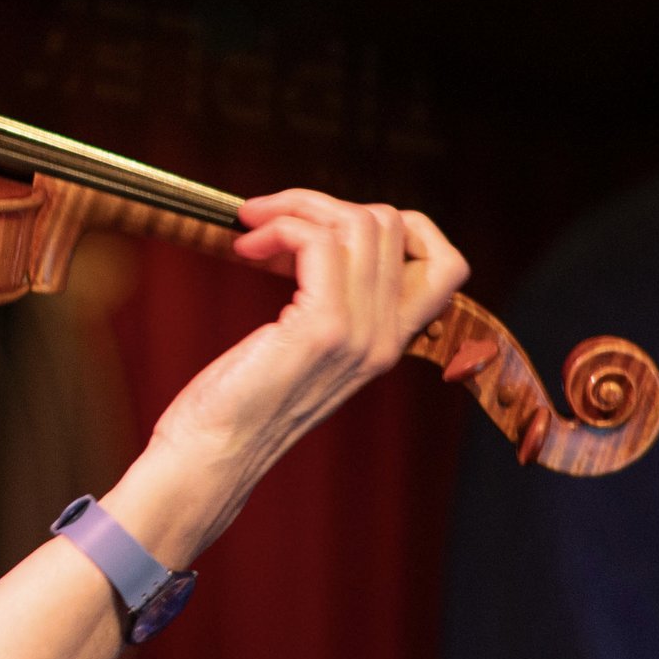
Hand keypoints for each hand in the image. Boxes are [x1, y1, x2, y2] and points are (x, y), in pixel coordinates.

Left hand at [153, 188, 469, 505]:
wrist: (212, 453)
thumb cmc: (238, 402)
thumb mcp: (301, 350)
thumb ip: (328, 308)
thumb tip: (313, 240)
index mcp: (388, 342)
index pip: (446, 263)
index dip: (396, 224)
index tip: (328, 225)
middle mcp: (386, 338)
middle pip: (393, 225)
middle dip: (324, 204)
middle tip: (267, 218)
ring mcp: (360, 334)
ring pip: (361, 223)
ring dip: (298, 208)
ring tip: (253, 230)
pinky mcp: (322, 329)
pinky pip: (319, 242)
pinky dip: (281, 226)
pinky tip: (247, 247)